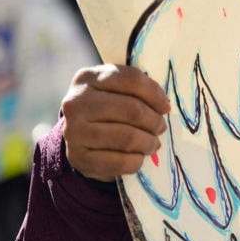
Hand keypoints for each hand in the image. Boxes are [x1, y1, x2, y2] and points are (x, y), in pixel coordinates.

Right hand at [61, 64, 168, 181]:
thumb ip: (138, 89)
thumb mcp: (116, 90)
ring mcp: (74, 131)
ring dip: (148, 142)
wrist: (78, 138)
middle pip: (132, 110)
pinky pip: (119, 162)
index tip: (165, 107)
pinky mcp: (78, 157)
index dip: (155, 94)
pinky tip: (139, 156)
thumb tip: (163, 106)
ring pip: (127, 137)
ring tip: (153, 143)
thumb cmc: (106, 108)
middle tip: (161, 127)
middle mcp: (76, 102)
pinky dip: (136, 161)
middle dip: (154, 121)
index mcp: (88, 78)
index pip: (131, 79)